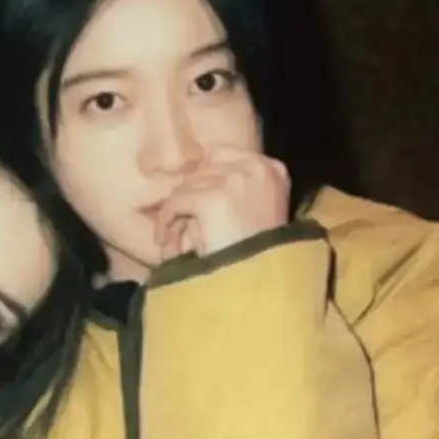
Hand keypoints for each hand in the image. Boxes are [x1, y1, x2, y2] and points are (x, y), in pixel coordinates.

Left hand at [154, 146, 291, 260]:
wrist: (259, 284)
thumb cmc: (259, 257)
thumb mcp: (258, 214)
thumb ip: (236, 190)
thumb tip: (193, 179)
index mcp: (273, 170)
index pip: (223, 154)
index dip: (203, 178)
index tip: (192, 200)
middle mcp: (256, 168)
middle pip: (202, 169)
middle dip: (187, 197)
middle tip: (176, 223)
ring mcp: (235, 182)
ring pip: (186, 186)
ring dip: (175, 213)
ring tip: (170, 238)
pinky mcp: (213, 200)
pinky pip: (176, 202)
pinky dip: (166, 221)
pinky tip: (165, 241)